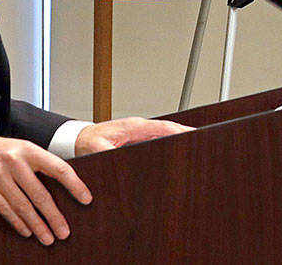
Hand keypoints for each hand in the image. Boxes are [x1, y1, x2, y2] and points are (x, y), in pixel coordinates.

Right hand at [0, 134, 91, 244]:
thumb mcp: (23, 149)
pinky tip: (27, 231)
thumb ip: (41, 164)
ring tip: (48, 238)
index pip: (58, 168)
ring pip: (22, 206)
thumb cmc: (1, 151)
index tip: (86, 199)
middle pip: (40, 193)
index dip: (74, 185)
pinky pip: (5, 209)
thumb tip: (65, 188)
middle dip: (54, 216)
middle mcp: (14, 161)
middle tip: (65, 232)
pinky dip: (18, 223)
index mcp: (29, 149)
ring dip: (37, 225)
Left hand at [74, 116, 191, 155]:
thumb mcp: (97, 149)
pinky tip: (177, 146)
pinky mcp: (137, 135)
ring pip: (164, 131)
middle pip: (168, 127)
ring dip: (178, 135)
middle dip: (185, 132)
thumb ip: (109, 152)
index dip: (180, 131)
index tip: (194, 134)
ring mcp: (138, 130)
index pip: (163, 126)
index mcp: (133, 126)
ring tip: (194, 143)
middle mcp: (138, 126)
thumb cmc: (88, 142)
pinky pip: (158, 135)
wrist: (79, 138)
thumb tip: (120, 156)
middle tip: (202, 139)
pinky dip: (170, 138)